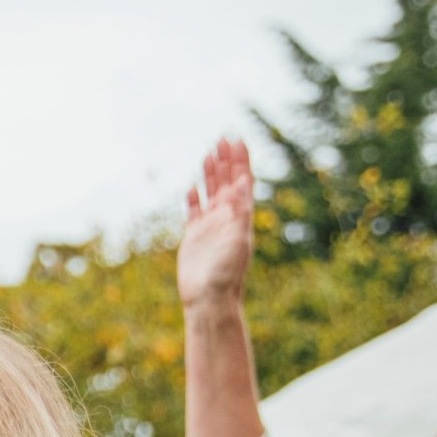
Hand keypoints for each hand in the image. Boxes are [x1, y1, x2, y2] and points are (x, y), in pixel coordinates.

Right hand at [178, 137, 255, 308]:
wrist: (210, 298)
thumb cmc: (226, 274)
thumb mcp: (238, 240)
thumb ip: (240, 211)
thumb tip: (245, 182)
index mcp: (240, 216)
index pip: (242, 181)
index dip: (240, 160)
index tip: (236, 140)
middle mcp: (227, 218)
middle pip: (227, 182)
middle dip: (226, 160)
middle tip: (222, 138)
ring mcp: (210, 226)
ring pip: (211, 193)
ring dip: (211, 173)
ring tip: (208, 154)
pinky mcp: (194, 237)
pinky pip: (195, 211)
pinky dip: (194, 198)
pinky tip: (192, 187)